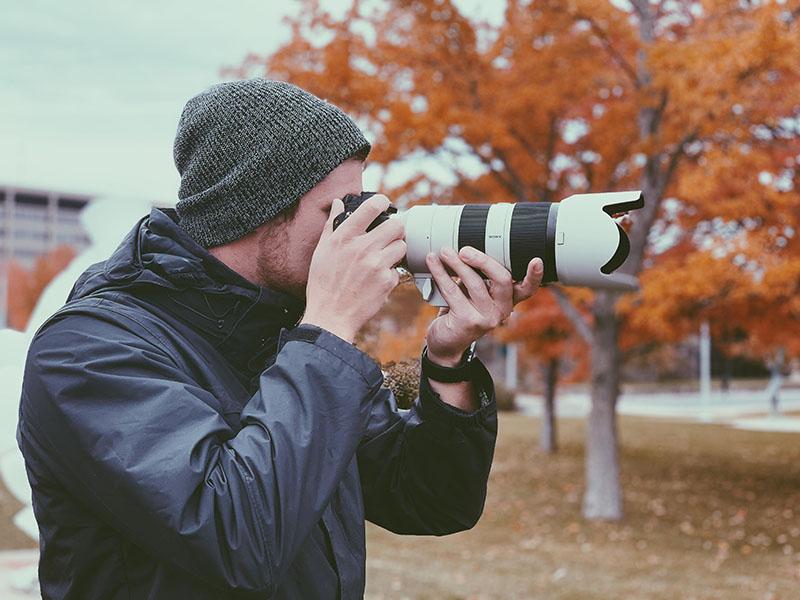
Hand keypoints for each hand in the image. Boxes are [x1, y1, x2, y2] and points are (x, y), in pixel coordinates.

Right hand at [300, 194, 405, 342]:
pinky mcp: (386, 282)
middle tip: (387, 236)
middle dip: (394, 229)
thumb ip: (332, 225)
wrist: (330, 316)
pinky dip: (389, 274)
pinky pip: (397, 270)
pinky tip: (375, 280)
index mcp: (344, 237)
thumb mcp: (321, 251)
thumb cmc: (322, 284)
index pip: (371, 207)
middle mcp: (362, 248)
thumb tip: (338, 203)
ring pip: (401, 246)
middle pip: (396, 225)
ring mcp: (376, 265)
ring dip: (394, 251)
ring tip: (381, 258)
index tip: (383, 205)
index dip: (382, 202)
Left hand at [424, 247, 543, 364]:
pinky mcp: (468, 321)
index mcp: (509, 300)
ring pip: (475, 283)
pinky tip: (433, 263)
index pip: (528, 288)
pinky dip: (441, 274)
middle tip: (464, 250)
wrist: (446, 341)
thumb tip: (464, 248)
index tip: (536, 261)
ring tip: (443, 251)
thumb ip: (478, 275)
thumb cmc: (461, 310)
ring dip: (456, 264)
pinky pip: (453, 291)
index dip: (535, 276)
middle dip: (483, 260)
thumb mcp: (474, 292)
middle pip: (501, 279)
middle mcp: (502, 310)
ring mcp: (487, 318)